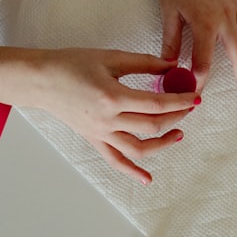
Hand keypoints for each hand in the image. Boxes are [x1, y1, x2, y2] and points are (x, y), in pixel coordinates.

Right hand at [30, 48, 198, 183]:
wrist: (41, 81)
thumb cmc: (71, 65)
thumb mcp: (110, 58)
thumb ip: (143, 63)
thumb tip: (171, 66)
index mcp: (113, 97)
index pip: (156, 104)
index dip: (179, 102)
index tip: (195, 98)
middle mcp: (108, 120)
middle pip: (152, 126)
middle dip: (175, 117)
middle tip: (188, 107)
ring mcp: (101, 134)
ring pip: (139, 149)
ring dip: (163, 144)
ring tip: (178, 134)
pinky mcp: (94, 140)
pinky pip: (116, 161)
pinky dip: (132, 172)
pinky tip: (148, 179)